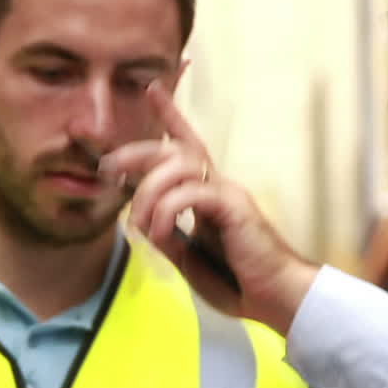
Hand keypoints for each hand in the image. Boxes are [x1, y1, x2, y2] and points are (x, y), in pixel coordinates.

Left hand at [99, 81, 319, 333]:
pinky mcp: (233, 207)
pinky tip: (162, 235)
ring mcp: (228, 193)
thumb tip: (146, 223)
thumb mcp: (191, 261)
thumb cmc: (241, 284)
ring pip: (177, 167)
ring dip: (148, 193)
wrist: (279, 298)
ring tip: (142, 225)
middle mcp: (220, 186)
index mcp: (210, 197)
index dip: (171, 117)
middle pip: (173, 150)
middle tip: (108, 168)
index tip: (153, 89)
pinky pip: (189, 194)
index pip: (188, 148)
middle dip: (135, 153)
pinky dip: (166, 212)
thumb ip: (170, 238)